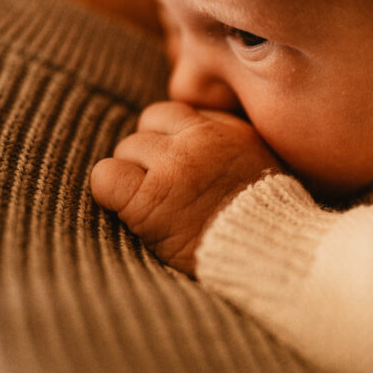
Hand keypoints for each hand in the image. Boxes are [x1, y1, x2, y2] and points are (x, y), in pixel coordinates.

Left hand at [91, 101, 279, 275]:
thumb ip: (225, 140)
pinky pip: (106, 176)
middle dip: (147, 161)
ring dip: (132, 180)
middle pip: (145, 130)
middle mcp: (200, 139)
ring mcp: (174, 165)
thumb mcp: (259, 164)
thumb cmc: (261, 222)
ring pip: (125, 151)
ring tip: (154, 209)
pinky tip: (130, 213)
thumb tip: (185, 129)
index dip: (166, 142)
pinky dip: (110, 194)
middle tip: (164, 195)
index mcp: (228, 130)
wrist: (266, 257)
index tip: (176, 172)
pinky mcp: (149, 197)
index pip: (172, 114)